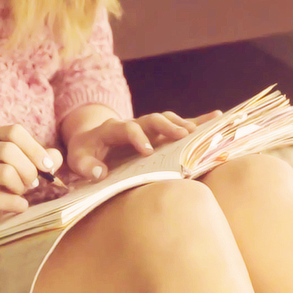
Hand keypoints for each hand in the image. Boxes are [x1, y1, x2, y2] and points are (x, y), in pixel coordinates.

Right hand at [0, 124, 62, 228]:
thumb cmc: (1, 183)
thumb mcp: (21, 165)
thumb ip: (41, 158)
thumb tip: (55, 158)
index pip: (14, 131)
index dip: (35, 149)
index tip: (47, 166)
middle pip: (9, 150)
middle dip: (29, 169)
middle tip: (33, 183)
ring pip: (6, 172)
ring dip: (21, 186)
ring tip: (19, 192)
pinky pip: (6, 198)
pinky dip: (19, 204)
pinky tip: (18, 205)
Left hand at [66, 110, 221, 180]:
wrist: (88, 140)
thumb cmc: (83, 153)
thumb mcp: (77, 161)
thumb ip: (86, 167)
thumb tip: (100, 173)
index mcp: (111, 130)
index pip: (127, 128)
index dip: (137, 137)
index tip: (147, 151)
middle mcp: (131, 123)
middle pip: (151, 119)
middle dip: (167, 126)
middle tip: (182, 136)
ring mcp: (144, 127)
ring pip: (165, 119)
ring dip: (181, 124)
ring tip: (197, 132)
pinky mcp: (154, 132)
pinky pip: (175, 124)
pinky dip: (195, 121)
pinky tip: (215, 118)